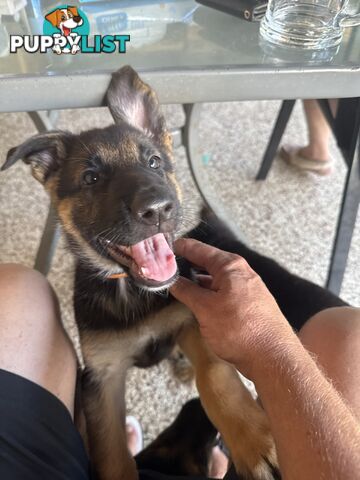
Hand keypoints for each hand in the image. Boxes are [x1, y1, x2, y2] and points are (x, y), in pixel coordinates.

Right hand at [170, 239, 294, 376]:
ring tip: (177, 283)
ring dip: (197, 281)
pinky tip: (198, 301)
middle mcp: (240, 273)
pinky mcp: (248, 305)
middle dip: (187, 264)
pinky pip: (223, 292)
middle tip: (166, 267)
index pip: (199, 249)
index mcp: (230, 266)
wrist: (273, 357)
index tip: (163, 247)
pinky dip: (208, 293)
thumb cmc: (240, 329)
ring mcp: (246, 289)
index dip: (180, 247)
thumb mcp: (205, 308)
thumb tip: (171, 279)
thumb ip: (187, 291)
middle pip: (208, 262)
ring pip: (215, 279)